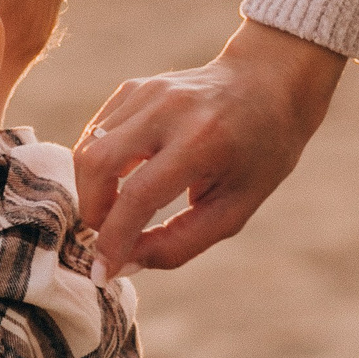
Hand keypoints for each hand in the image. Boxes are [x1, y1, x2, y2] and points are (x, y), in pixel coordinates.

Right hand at [76, 20, 345, 274]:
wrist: (269, 85)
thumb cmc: (258, 156)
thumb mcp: (234, 211)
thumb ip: (179, 243)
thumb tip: (124, 263)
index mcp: (202, 141)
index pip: (138, 196)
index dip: (113, 240)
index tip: (102, 272)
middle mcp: (169, 109)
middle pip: (97, 162)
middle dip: (92, 210)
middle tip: (108, 234)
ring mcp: (147, 91)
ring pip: (89, 146)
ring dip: (92, 190)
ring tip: (116, 210)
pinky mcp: (134, 86)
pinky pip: (96, 132)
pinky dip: (98, 164)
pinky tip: (120, 179)